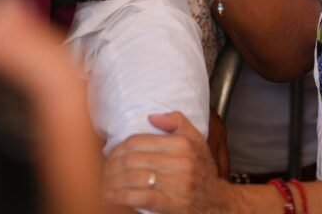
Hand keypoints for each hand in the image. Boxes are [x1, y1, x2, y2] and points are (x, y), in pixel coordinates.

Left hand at [104, 111, 233, 213]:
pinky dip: (121, 197)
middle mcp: (181, 162)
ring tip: (103, 185)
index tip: (109, 156)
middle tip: (102, 172)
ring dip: (112, 182)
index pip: (138, 141)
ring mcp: (177, 184)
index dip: (117, 148)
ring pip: (133, 178)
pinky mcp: (173, 204)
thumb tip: (152, 117)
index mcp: (183, 144)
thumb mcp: (197, 141)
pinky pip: (140, 197)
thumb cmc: (204, 172)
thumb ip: (178, 122)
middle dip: (111, 167)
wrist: (218, 202)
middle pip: (132, 159)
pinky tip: (111, 197)